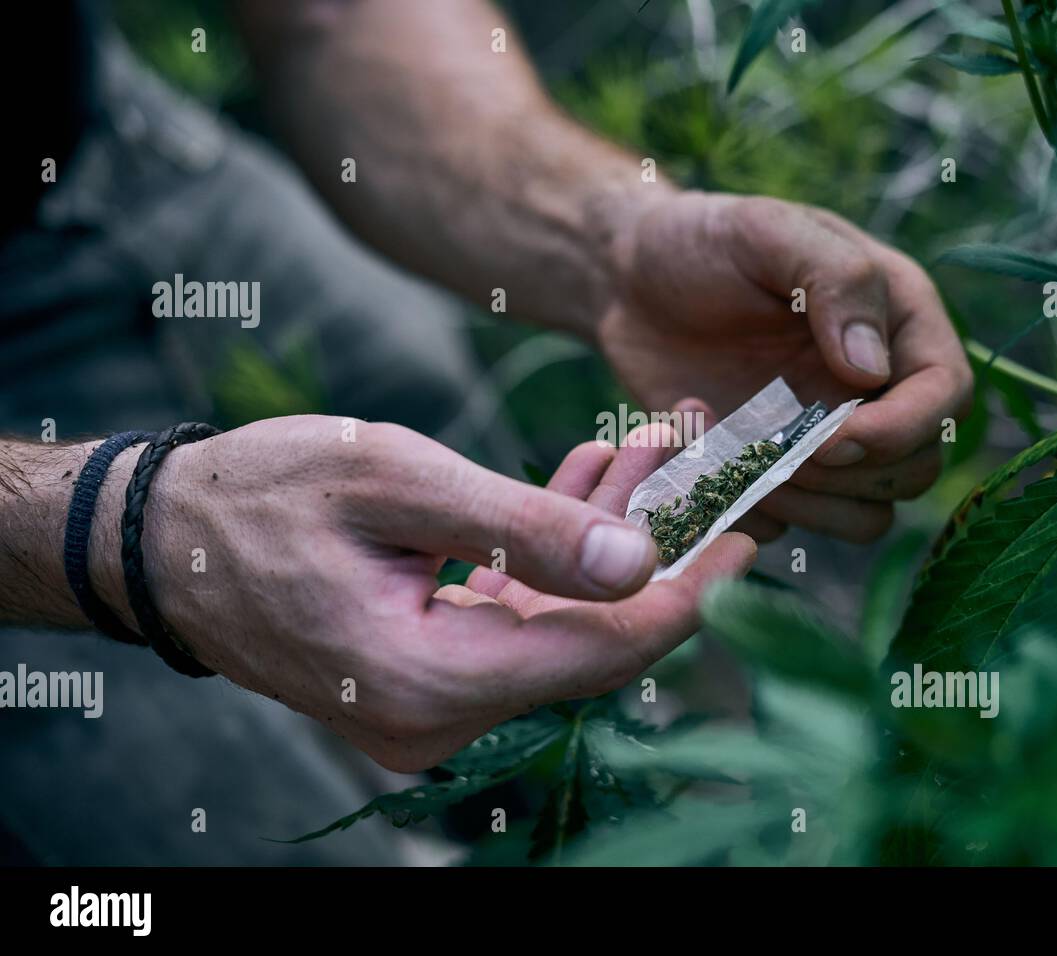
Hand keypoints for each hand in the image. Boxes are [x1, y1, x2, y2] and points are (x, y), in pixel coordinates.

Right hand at [92, 416, 754, 770]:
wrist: (164, 540)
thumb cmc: (262, 496)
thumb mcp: (396, 481)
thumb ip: (521, 527)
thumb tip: (639, 566)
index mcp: (428, 680)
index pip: (600, 650)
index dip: (688, 592)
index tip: (751, 530)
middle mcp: (436, 717)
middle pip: (589, 636)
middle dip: (651, 544)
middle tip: (698, 457)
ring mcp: (430, 705)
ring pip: (560, 621)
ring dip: (604, 537)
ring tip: (645, 446)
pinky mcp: (426, 677)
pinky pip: (517, 616)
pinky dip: (554, 553)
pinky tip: (585, 480)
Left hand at [599, 191, 972, 542]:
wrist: (627, 281)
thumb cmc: (702, 242)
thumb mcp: (767, 231)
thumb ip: (835, 281)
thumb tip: (874, 369)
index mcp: (896, 322)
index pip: (946, 396)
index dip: (904, 429)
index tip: (837, 436)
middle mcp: (875, 390)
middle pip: (915, 469)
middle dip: (852, 473)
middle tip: (777, 445)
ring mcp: (825, 439)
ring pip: (864, 515)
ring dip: (808, 504)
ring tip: (739, 454)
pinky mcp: (774, 474)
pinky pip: (789, 527)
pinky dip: (750, 511)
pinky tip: (703, 457)